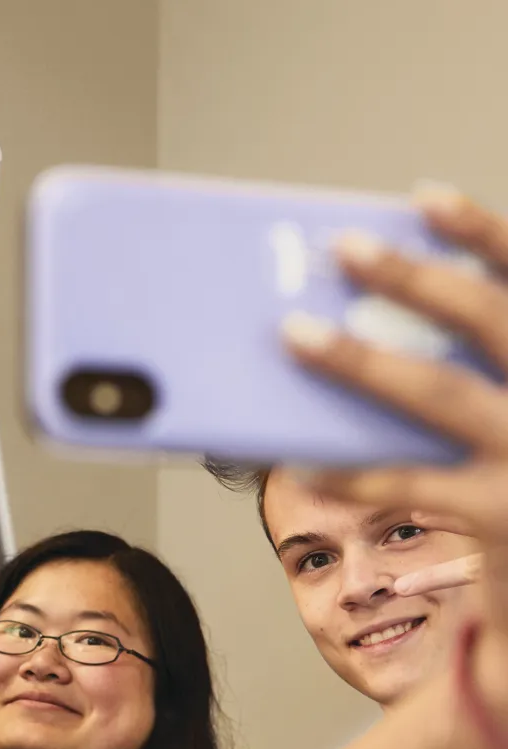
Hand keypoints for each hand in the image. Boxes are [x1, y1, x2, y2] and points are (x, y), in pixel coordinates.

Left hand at [281, 188, 507, 648]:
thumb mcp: (506, 420)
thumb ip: (471, 375)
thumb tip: (371, 327)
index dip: (481, 234)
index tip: (422, 197)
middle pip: (486, 318)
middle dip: (411, 277)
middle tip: (340, 247)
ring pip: (440, 393)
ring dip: (362, 360)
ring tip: (297, 336)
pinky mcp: (502, 515)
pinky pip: (409, 482)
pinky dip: (351, 470)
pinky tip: (301, 460)